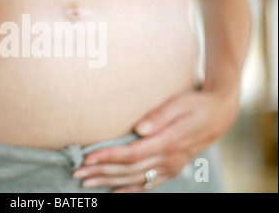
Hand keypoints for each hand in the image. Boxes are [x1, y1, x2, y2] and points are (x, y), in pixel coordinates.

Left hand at [73, 86, 238, 191]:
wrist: (220, 114)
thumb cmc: (196, 104)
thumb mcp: (179, 104)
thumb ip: (159, 116)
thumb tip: (139, 128)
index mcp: (167, 142)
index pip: (131, 154)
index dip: (108, 157)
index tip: (87, 158)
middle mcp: (168, 159)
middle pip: (129, 170)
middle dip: (101, 171)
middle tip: (78, 173)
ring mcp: (171, 166)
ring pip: (135, 179)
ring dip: (109, 182)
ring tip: (87, 183)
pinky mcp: (172, 168)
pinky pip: (149, 184)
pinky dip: (130, 191)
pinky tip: (115, 194)